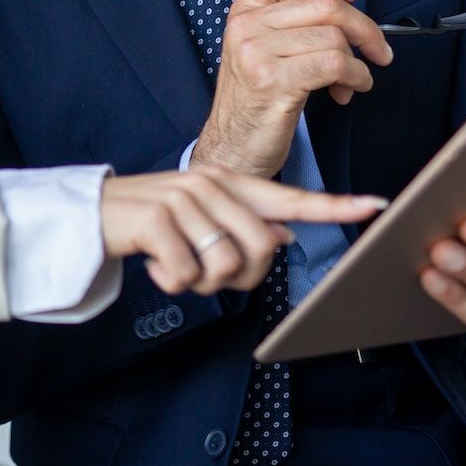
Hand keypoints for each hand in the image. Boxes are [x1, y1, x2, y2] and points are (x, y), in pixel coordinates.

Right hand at [103, 164, 386, 296]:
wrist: (90, 214)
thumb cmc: (150, 222)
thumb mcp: (198, 217)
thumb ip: (240, 223)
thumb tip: (281, 239)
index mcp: (228, 182)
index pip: (291, 198)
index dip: (334, 206)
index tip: (375, 205)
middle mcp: (211, 184)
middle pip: (262, 249)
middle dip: (238, 277)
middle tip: (201, 271)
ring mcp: (184, 198)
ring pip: (229, 265)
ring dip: (202, 282)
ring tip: (176, 265)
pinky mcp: (158, 219)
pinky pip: (191, 273)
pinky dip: (173, 281)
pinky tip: (155, 266)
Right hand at [191, 0, 393, 177]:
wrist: (233, 148)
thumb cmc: (256, 102)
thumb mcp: (263, 50)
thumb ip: (294, 24)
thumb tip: (349, 13)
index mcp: (245, 11)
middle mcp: (247, 26)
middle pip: (326, 4)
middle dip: (365, 29)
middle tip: (377, 50)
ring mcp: (256, 52)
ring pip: (335, 37)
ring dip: (359, 62)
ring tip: (353, 81)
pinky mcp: (272, 80)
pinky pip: (335, 64)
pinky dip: (356, 77)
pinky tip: (350, 90)